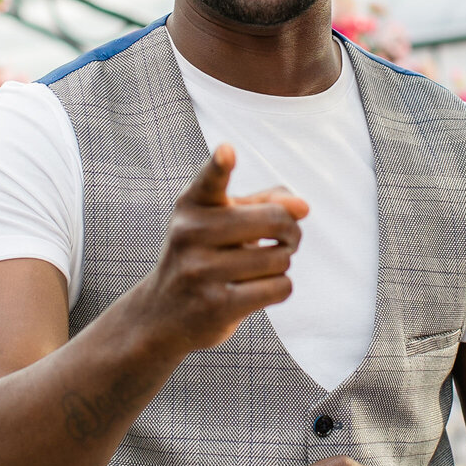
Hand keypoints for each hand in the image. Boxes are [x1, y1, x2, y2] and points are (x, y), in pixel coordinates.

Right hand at [139, 146, 308, 356]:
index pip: (210, 181)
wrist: (162, 314)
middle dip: (291, 231)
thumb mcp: (222, 221)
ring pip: (279, 258)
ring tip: (262, 266)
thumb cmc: (204, 256)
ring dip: (283, 262)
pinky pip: (279, 287)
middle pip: (274, 220)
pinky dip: (280, 287)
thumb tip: (302, 207)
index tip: (228, 151)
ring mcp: (200, 271)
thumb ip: (265, 202)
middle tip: (286, 239)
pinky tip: (259, 289)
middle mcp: (190, 234)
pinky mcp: (216, 306)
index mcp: (192, 206)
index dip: (220, 165)